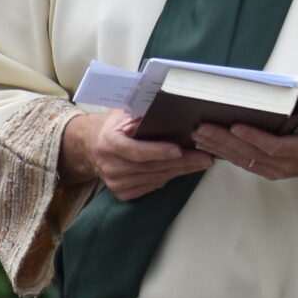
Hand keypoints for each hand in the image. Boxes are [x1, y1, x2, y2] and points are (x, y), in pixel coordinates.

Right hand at [67, 109, 212, 200]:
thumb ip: (139, 112)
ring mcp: (115, 182)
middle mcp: (110, 165)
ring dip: (180, 171)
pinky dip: (169, 177)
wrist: (92, 146)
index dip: (157, 151)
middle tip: (205, 157)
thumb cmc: (114, 125)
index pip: (135, 150)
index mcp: (109, 142)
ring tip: (201, 162)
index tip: (179, 149)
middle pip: (151, 167)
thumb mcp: (122, 113)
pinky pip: (151, 186)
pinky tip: (183, 169)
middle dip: (181, 162)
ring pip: (155, 178)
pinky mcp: (122, 193)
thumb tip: (163, 104)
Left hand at [194, 90, 297, 182]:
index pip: (275, 146)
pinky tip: (207, 145)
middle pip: (251, 154)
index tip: (234, 125)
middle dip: (223, 141)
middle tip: (200, 128)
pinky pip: (244, 163)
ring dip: (218, 148)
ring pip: (243, 160)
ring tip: (196, 135)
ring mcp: (278, 170)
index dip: (254, 137)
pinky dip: (224, 154)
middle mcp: (288, 165)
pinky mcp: (270, 170)